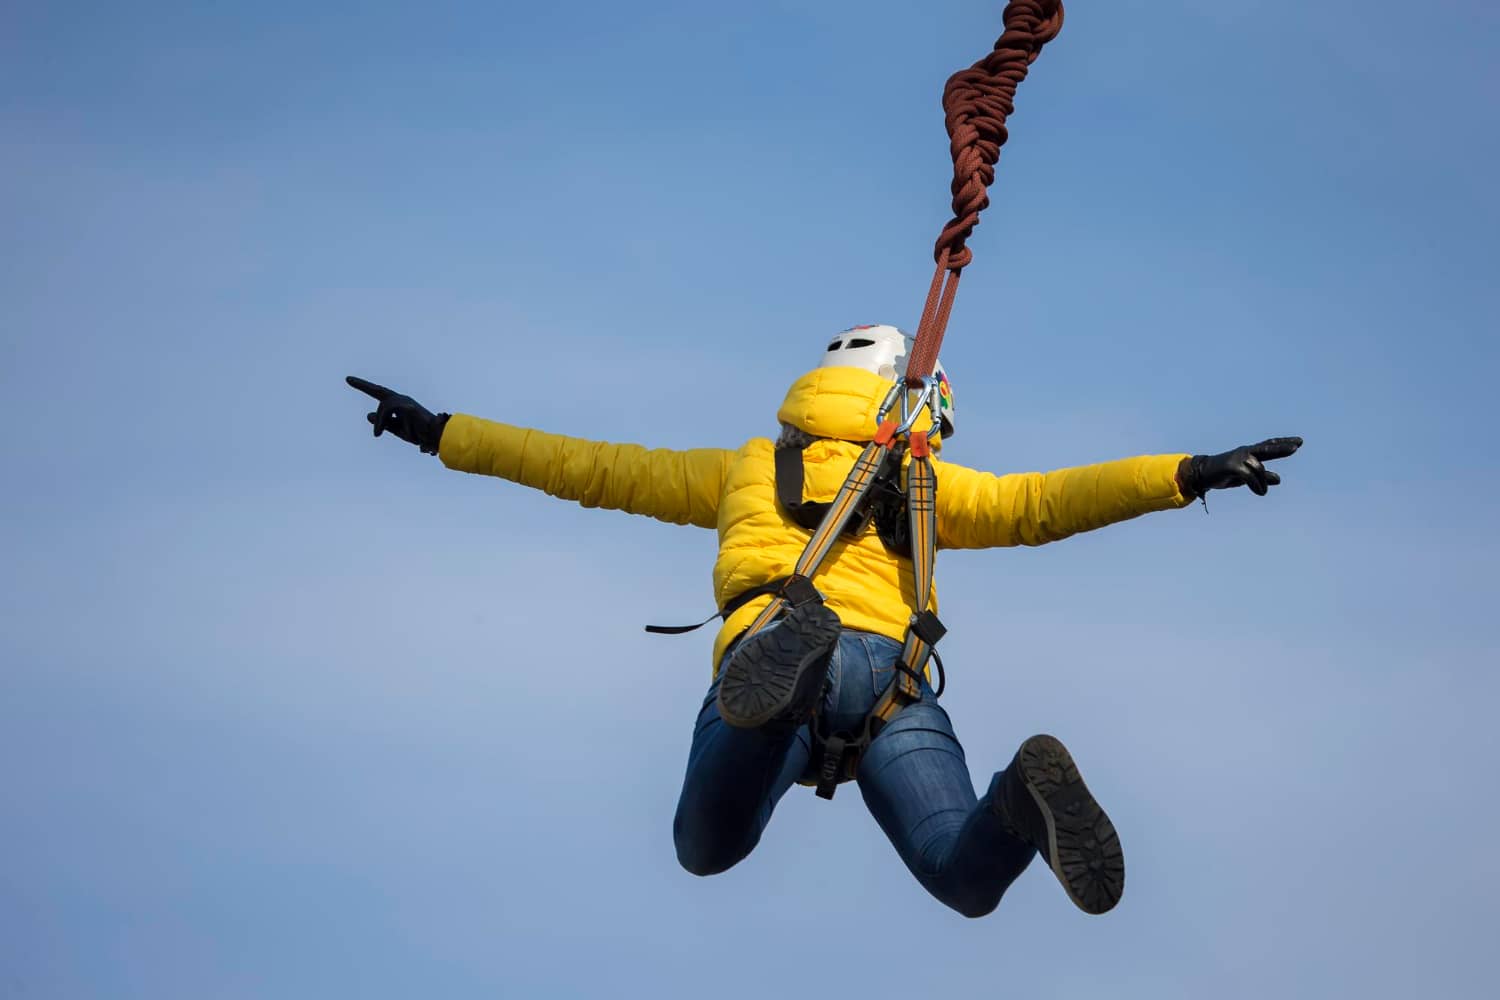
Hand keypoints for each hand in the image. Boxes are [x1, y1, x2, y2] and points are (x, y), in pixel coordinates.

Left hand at [345, 376, 449, 454]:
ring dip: (381, 421)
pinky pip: (390, 411)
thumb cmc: (419, 434)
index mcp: (398, 405)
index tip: (349, 379)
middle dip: (363, 385)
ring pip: (385, 405)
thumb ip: (384, 423)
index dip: (365, 387)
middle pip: (379, 392)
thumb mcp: (397, 429)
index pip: (380, 394)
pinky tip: (382, 432)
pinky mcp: (408, 407)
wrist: (435, 438)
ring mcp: (405, 401)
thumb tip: (369, 415)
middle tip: (348, 379)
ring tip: (378, 434)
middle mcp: (401, 400)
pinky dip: (384, 421)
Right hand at [1178, 437, 1302, 497]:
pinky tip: (1260, 492)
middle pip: (1267, 448)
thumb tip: (1279, 479)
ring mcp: (1238, 458)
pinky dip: (1257, 485)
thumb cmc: (1224, 475)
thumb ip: (1262, 477)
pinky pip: (1250, 476)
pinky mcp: (1232, 466)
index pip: (1269, 446)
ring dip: (1262, 482)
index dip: (1283, 443)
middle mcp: (1245, 452)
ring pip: (1258, 467)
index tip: (1299, 442)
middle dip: (1282, 448)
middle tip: (1296, 447)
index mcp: (1249, 453)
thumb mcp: (1246, 477)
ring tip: (1262, 492)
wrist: (1202, 475)